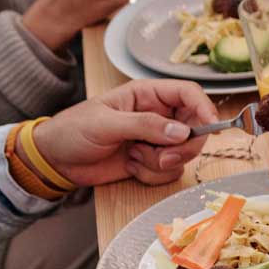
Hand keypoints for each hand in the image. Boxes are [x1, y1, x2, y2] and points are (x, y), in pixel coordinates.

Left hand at [32, 79, 219, 186]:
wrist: (56, 161)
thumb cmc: (73, 131)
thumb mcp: (106, 124)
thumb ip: (145, 125)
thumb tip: (181, 131)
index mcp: (147, 95)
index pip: (189, 94)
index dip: (204, 108)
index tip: (212, 127)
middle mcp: (158, 115)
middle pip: (195, 128)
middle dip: (182, 147)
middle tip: (161, 156)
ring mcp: (156, 139)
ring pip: (184, 154)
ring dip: (161, 162)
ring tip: (134, 157)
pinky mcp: (152, 160)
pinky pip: (170, 171)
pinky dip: (152, 174)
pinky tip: (131, 166)